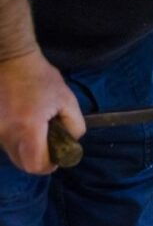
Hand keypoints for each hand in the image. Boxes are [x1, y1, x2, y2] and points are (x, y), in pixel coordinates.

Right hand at [0, 49, 84, 173]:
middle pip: (22, 164)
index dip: (49, 165)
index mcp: (28, 128)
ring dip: (27, 150)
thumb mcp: (67, 100)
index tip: (57, 156)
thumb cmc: (41, 78)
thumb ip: (74, 126)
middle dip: (39, 160)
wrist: (10, 60)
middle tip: (50, 146)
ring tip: (38, 131)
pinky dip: (17, 140)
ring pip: (12, 154)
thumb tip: (70, 141)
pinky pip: (6, 142)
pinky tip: (26, 124)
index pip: (34, 164)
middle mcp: (7, 133)